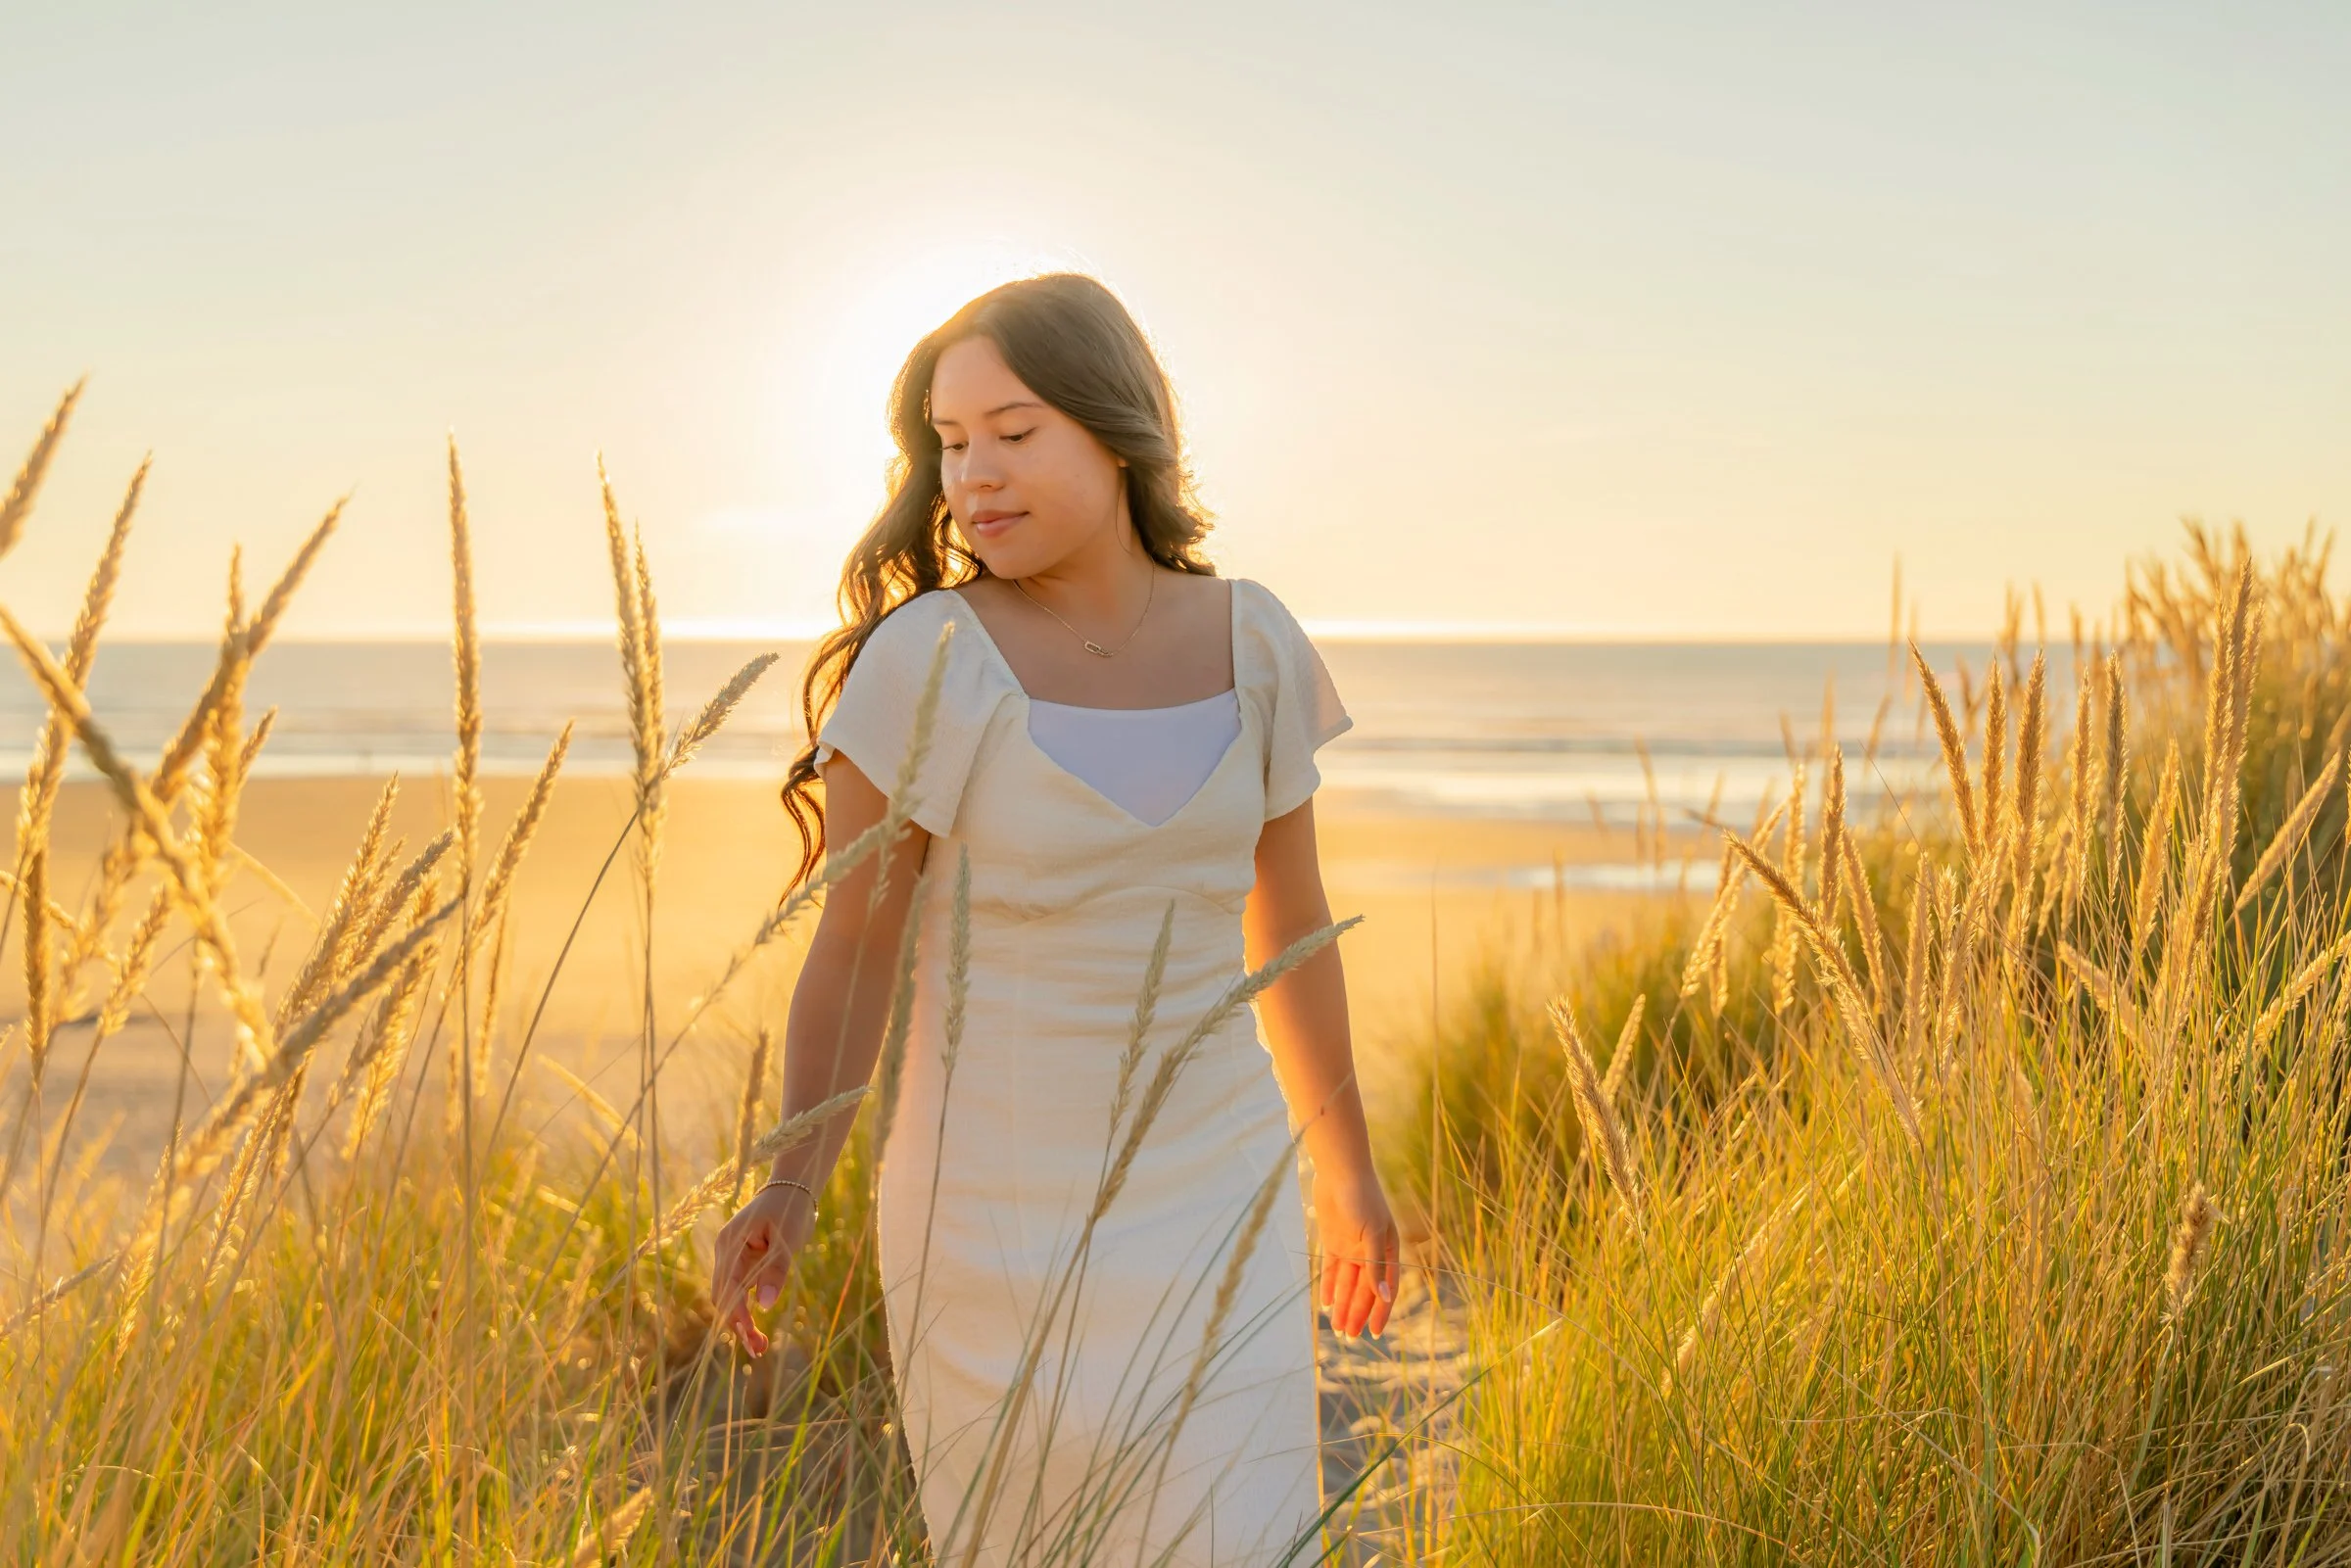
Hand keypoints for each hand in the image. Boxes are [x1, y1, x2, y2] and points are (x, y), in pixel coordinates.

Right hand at [711, 1180, 816, 1357]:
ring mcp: (732, 1258)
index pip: (728, 1287)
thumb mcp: (787, 1238)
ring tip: (760, 1345)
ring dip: (741, 1321)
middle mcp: (725, 1252)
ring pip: (729, 1296)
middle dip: (737, 1324)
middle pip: (723, 1296)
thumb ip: (776, 1270)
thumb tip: (764, 1305)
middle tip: (759, 1349)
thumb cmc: (790, 1210)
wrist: (792, 1189)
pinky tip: (757, 1329)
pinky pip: (739, 1290)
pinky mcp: (742, 1262)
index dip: (737, 1315)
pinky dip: (746, 1309)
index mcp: (731, 1244)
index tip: (752, 1338)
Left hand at [1312, 1165, 1399, 1338]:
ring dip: (1343, 1305)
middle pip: (1364, 1290)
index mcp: (1387, 1250)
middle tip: (1349, 1337)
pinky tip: (1326, 1304)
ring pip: (1347, 1284)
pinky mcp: (1333, 1241)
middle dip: (1358, 1313)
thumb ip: (1376, 1267)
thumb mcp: (1371, 1235)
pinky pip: (1332, 1270)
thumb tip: (1384, 1298)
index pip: (1386, 1288)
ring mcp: (1351, 1247)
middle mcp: (1370, 1252)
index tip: (1376, 1333)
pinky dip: (1330, 1287)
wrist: (1340, 1172)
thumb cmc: (1362, 1199)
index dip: (1382, 1311)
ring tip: (1337, 1329)